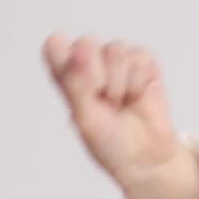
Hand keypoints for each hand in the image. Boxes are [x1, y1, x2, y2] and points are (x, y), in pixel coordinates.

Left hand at [44, 35, 198, 198]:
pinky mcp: (142, 61)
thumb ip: (77, 83)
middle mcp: (88, 62)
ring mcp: (116, 60)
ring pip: (116, 50)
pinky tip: (137, 95)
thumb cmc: (107, 140)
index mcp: (65, 75)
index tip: (80, 89)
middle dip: (97, 76)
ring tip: (120, 102)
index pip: (54, 45)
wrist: (144, 156)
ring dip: (119, 83)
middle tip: (103, 101)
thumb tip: (81, 48)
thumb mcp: (85, 117)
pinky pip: (140, 56)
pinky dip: (139, 81)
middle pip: (86, 42)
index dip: (66, 61)